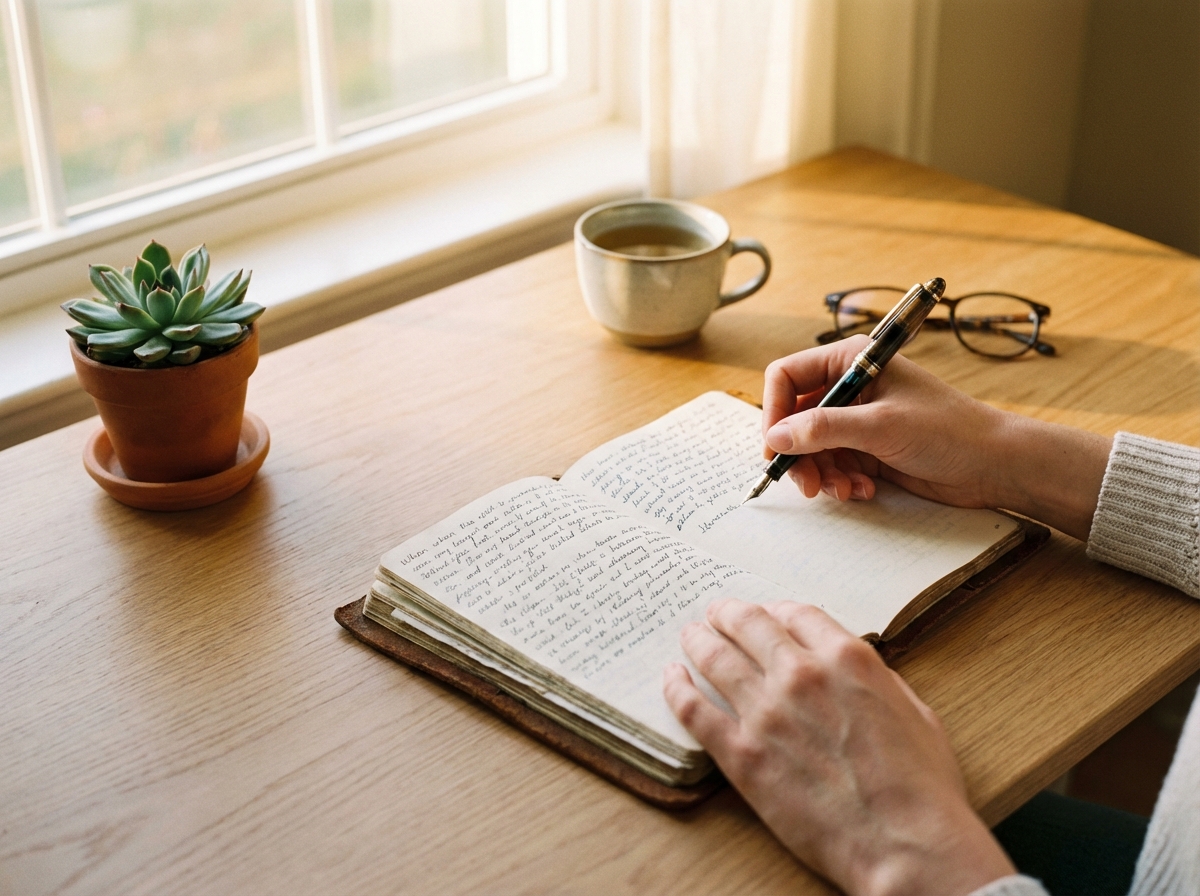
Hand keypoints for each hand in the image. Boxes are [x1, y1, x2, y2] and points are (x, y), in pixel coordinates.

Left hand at [664, 599, 1014, 895]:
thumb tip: (856, 671)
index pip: (797, 614)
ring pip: (716, 657)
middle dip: (728, 614)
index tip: (767, 615)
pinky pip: (694, 709)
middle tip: (715, 614)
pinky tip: (671, 678)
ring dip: (699, 641)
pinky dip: (677, 687)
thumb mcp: (915, 713)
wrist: (904, 845)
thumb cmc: (921, 789)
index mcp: (847, 659)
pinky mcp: (741, 754)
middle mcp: (801, 675)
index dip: (777, 611)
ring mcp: (766, 712)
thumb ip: (877, 682)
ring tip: (690, 636)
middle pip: (749, 624)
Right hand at [761, 337, 1111, 539]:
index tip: (775, 448)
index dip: (774, 411)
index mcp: (851, 361)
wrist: (993, 464)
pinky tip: (863, 491)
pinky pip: (832, 465)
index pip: (787, 377)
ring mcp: (858, 420)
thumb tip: (776, 437)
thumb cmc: (948, 431)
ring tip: (844, 490)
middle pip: (794, 418)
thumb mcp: (880, 426)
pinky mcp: (867, 449)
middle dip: (798, 453)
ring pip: (811, 447)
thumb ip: (823, 429)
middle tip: (806, 484)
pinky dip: (840, 482)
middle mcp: (850, 387)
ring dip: (821, 473)